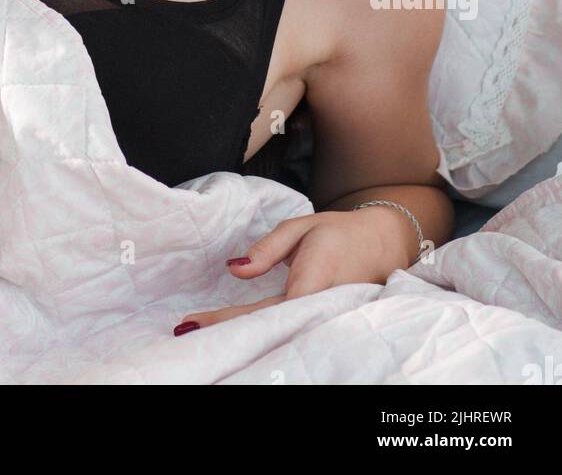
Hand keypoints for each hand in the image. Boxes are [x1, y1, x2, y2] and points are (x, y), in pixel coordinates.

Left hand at [173, 208, 410, 334]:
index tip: (191, 322)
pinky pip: (289, 333)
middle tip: (187, 339)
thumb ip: (267, 249)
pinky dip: (262, 338)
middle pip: (268, 332)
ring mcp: (325, 321)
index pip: (262, 310)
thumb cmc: (339, 232)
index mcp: (312, 280)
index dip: (225, 320)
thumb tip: (234, 270)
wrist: (384, 244)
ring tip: (204, 344)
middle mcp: (319, 308)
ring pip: (279, 337)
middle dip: (227, 338)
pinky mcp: (324, 324)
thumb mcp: (301, 227)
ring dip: (243, 341)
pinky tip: (240, 342)